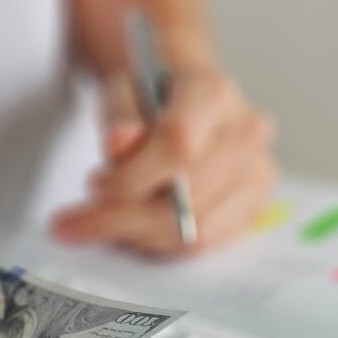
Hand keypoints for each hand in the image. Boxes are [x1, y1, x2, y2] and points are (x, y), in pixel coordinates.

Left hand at [51, 66, 276, 256]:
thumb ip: (119, 117)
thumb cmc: (151, 98)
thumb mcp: (121, 93)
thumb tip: (119, 144)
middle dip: (125, 215)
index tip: (94, 187)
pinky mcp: (252, 205)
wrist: (184, 104)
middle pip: (187, 194)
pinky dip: (161, 244)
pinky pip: (205, 243)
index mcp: (213, 93)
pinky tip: (134, 231)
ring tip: (108, 223)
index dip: (131, 176)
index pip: (178, 144)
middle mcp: (245, 133)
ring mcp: (256, 172)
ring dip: (140, 235)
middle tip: (82, 218)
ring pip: (196, 229)